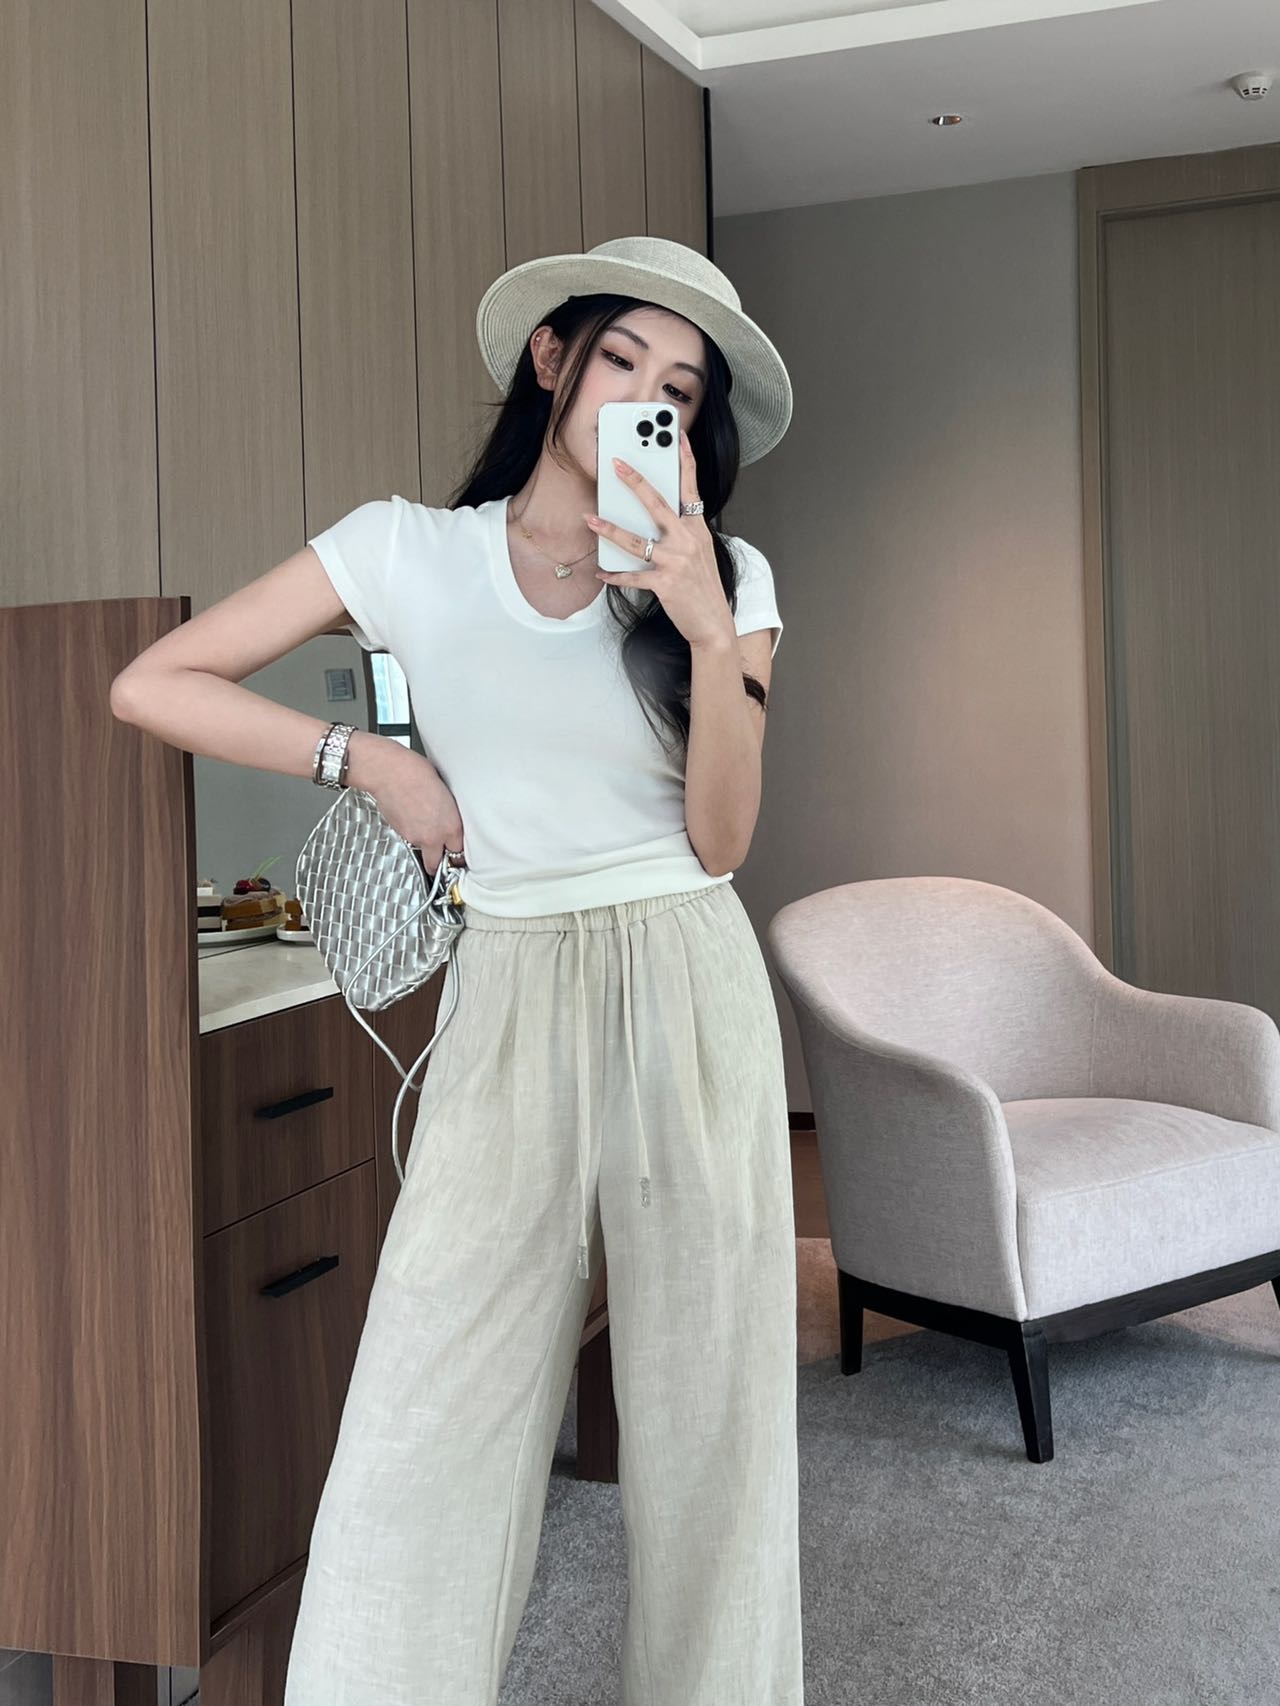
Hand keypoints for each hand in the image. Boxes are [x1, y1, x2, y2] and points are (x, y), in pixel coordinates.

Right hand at [347, 735, 466, 871]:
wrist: (390, 773)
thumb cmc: (417, 773)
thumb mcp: (446, 793)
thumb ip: (448, 813)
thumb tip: (447, 819)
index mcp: (452, 826)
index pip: (459, 852)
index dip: (456, 850)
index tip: (454, 848)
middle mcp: (434, 837)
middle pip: (437, 864)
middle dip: (438, 861)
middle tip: (439, 854)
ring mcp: (415, 837)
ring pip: (422, 850)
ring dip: (424, 843)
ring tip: (422, 823)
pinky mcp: (400, 834)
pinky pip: (409, 839)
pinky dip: (410, 833)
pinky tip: (411, 817)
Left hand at [585, 430, 736, 650]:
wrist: (714, 624)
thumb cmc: (704, 588)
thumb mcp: (701, 553)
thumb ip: (683, 532)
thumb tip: (655, 520)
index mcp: (698, 528)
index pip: (691, 487)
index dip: (685, 459)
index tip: (676, 435)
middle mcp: (688, 540)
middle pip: (658, 503)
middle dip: (635, 482)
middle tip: (616, 464)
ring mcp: (676, 561)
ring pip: (636, 540)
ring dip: (609, 529)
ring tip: (590, 519)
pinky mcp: (665, 583)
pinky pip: (632, 576)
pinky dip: (614, 575)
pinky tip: (601, 573)